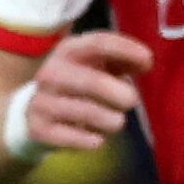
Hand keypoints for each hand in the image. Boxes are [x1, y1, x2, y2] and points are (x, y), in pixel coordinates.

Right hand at [18, 29, 152, 149]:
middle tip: (132, 101)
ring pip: (86, 113)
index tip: (148, 60)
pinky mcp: (39, 129)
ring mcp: (42, 101)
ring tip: (116, 121)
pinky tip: (98, 138)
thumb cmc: (79, 84)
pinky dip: (93, 140)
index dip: (126, 50)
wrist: (35, 112)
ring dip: (111, 120)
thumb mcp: (97, 66)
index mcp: (68, 50)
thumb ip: (123, 62)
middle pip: (92, 81)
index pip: (98, 43)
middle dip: (120, 93)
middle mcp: (51, 72)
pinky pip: (74, 137)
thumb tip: (145, 63)